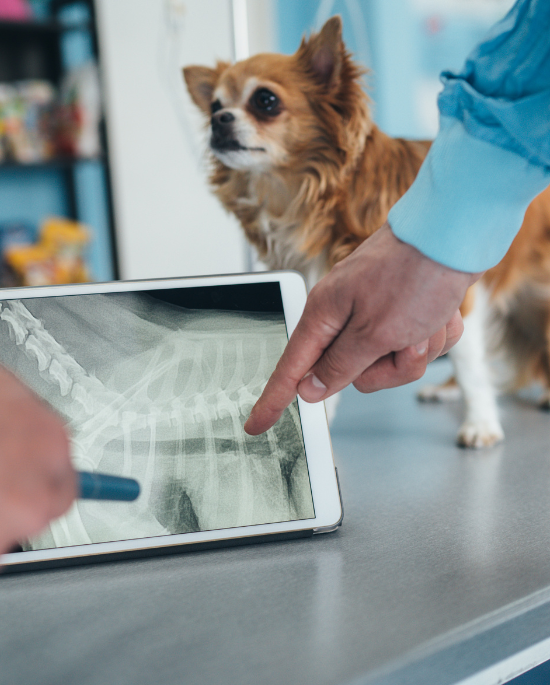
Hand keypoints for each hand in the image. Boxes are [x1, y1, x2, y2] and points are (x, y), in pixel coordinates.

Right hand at [245, 222, 479, 435]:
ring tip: (428, 321)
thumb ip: (339, 366)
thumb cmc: (414, 274)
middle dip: (390, 366)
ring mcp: (374, 311)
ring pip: (389, 361)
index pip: (291, 369)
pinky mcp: (401, 310)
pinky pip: (413, 344)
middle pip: (354, 373)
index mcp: (324, 315)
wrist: (455, 233)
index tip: (256, 425)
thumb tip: (309, 388)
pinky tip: (440, 313)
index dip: (273, 400)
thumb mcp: (375, 332)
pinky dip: (433, 334)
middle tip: (407, 342)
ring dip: (417, 348)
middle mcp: (344, 314)